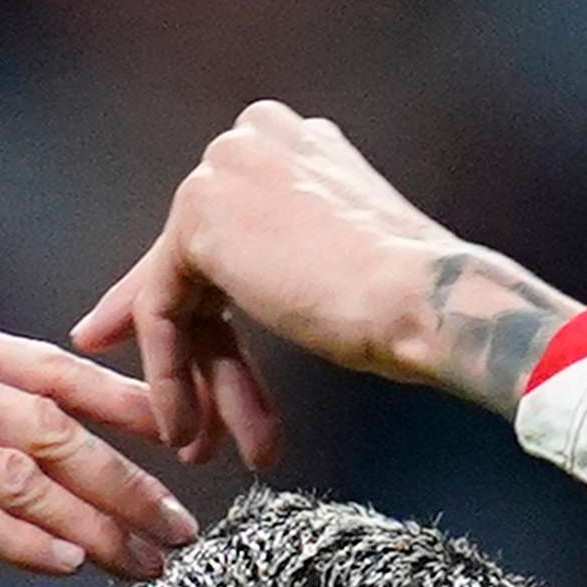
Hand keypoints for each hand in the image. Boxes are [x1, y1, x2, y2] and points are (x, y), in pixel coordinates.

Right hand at [0, 303, 194, 586]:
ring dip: (94, 522)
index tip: (191, 440)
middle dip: (127, 476)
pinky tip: (67, 569)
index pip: (43, 365)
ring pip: (15, 467)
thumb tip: (25, 455)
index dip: (126, 402)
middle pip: (45, 417)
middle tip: (183, 526)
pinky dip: (21, 539)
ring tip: (146, 565)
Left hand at [72, 102, 580, 463]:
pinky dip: (168, 374)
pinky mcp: (197, 216)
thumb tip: (221, 294)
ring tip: (200, 447)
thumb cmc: (409, 300)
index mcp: (292, 143)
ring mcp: (220, 172)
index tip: (168, 349)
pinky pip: (161, 310)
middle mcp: (250, 139)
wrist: (426, 300)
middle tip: (181, 419)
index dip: (196, 300)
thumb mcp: (331, 266)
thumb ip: (277, 259)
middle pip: (194, 265)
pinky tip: (185, 427)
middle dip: (184, 352)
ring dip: (192, 380)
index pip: (225, 230)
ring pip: (177, 293)